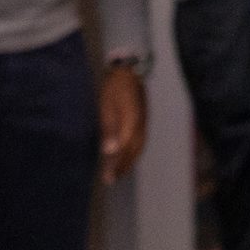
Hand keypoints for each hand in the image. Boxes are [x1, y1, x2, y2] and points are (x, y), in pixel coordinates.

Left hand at [99, 64, 146, 183]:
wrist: (129, 70)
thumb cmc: (113, 87)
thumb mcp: (106, 107)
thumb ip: (109, 129)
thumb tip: (109, 151)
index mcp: (131, 123)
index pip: (124, 151)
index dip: (117, 166)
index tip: (108, 178)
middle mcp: (140, 124)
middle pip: (134, 151)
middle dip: (124, 166)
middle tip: (111, 179)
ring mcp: (143, 121)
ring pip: (139, 146)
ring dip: (131, 160)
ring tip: (120, 171)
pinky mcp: (142, 118)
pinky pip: (141, 139)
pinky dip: (135, 150)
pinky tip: (128, 153)